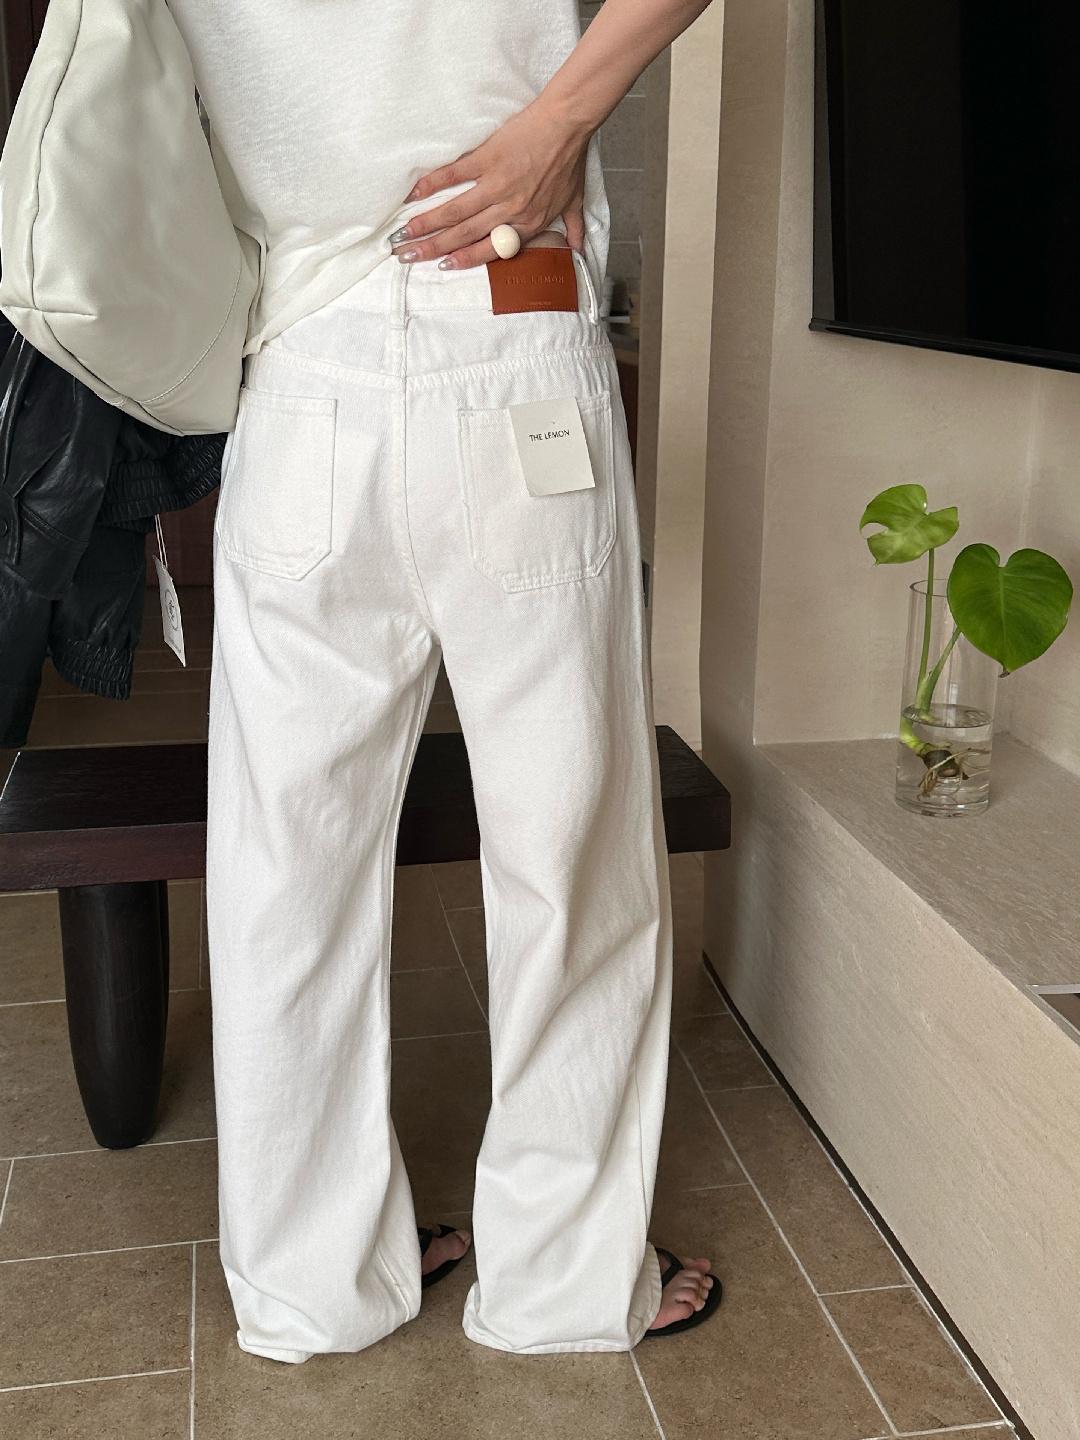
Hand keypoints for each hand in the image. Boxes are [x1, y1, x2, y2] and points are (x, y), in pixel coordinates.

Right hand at [389, 101, 590, 269]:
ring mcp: (496, 184)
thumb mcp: (575, 201)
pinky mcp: (488, 158)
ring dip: (427, 224)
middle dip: (434, 248)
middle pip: (465, 235)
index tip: (441, 267)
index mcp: (527, 223)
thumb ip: (574, 228)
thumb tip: (578, 249)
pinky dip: (433, 184)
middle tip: (408, 256)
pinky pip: (455, 175)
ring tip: (405, 234)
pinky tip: (414, 194)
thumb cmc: (570, 161)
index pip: (490, 250)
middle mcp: (509, 209)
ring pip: (456, 212)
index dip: (463, 259)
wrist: (568, 124)